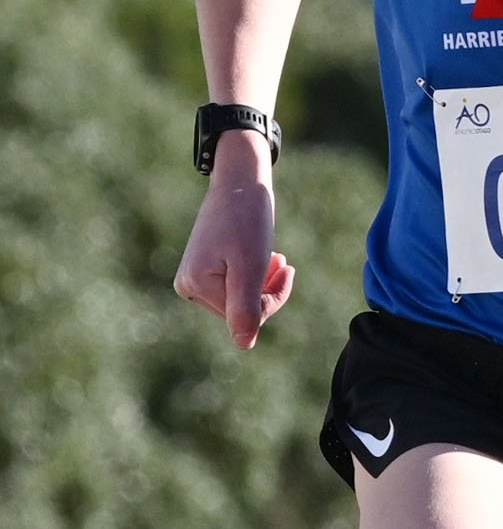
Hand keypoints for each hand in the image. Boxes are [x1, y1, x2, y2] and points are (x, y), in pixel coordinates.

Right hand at [173, 165, 294, 349]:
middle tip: (281, 259)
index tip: (287, 267)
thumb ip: (247, 307)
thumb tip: (244, 345)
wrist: (239, 182)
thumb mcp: (251, 266)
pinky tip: (265, 256)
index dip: (275, 298)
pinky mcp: (203, 270)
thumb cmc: (246, 220)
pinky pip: (238, 287)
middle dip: (269, 290)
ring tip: (274, 256)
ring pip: (244, 300)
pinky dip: (256, 275)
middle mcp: (187, 287)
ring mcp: (193, 279)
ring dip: (265, 282)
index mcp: (195, 287)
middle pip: (244, 310)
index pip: (248, 317)